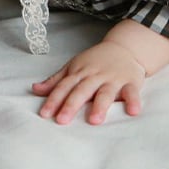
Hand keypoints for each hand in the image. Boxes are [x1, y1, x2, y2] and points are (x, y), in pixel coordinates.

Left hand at [32, 19, 168, 124]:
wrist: (125, 47)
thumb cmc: (96, 61)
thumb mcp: (75, 67)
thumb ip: (56, 81)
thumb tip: (35, 89)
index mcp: (80, 72)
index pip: (65, 86)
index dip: (54, 99)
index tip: (45, 114)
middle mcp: (95, 75)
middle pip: (82, 90)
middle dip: (72, 104)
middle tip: (62, 120)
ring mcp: (113, 79)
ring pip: (106, 92)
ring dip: (100, 106)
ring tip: (94, 120)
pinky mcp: (131, 82)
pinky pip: (132, 92)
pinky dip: (133, 101)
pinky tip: (132, 112)